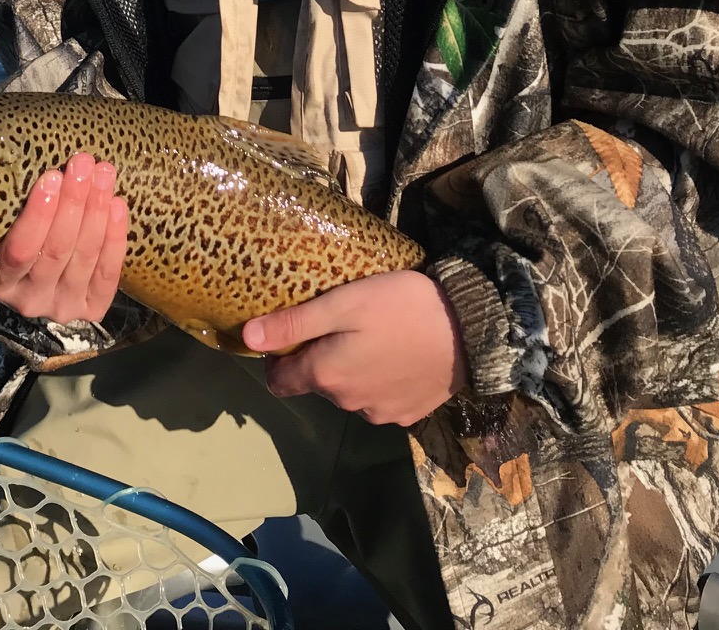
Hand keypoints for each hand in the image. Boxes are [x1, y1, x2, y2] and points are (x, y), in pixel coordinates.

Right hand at [0, 153, 128, 323]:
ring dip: (97, 210)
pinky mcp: (92, 310)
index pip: (20, 250)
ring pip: (85, 256)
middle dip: (74, 202)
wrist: (34, 283)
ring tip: (103, 174)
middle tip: (84, 164)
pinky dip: (115, 238)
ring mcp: (63, 306)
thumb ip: (14, 210)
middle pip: (57, 250)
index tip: (52, 176)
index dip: (39, 214)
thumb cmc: (12, 242)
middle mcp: (30, 299)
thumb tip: (44, 163)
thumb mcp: (2, 232)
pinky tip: (117, 205)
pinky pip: (107, 273)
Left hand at [242, 271, 466, 426]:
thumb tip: (246, 339)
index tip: (294, 333)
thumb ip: (295, 323)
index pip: (280, 381)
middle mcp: (348, 404)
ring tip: (375, 337)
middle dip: (321, 359)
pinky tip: (399, 356)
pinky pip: (380, 400)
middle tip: (343, 324)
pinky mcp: (409, 415)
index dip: (279, 358)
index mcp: (327, 376)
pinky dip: (382, 382)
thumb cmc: (402, 307)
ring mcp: (381, 415)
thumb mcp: (343, 303)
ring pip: (350, 394)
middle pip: (318, 384)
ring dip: (353, 371)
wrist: (472, 330)